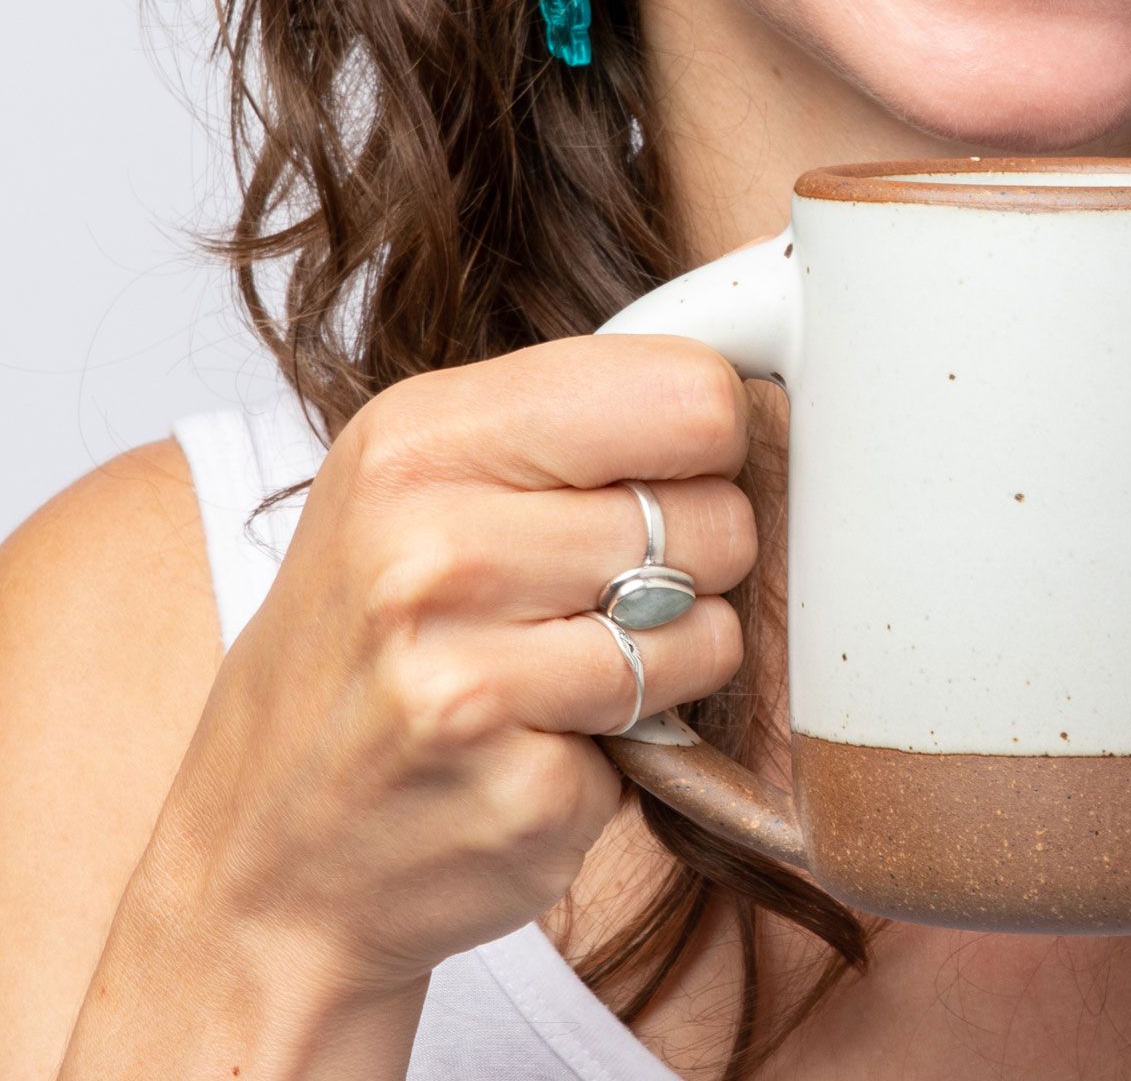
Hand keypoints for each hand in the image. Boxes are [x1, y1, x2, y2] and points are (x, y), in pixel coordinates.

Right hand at [142, 333, 756, 1002]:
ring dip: (673, 655)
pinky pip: (674, 729)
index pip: (689, 392)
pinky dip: (637, 742)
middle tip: (598, 592)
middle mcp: (432, 548)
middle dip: (690, 556)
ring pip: (709, 624)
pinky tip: (546, 743)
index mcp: (418, 438)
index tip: (663, 471)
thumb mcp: (422, 483)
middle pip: (716, 512)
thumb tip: (746, 387)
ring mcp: (466, 677)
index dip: (707, 439)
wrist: (262, 865)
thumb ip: (568, 419)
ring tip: (571, 667)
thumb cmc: (369, 647)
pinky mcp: (517, 788)